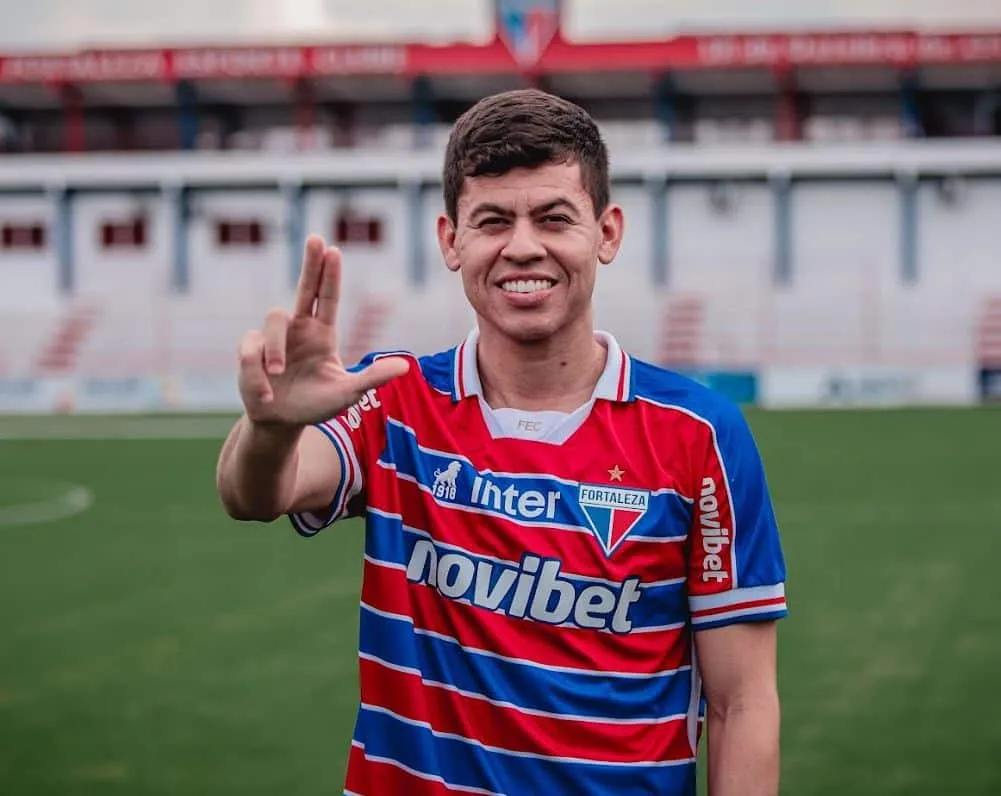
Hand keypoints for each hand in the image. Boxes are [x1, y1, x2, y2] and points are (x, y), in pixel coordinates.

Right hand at [237, 235, 408, 427]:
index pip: (328, 298)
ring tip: (279, 374)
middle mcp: (299, 328)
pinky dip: (257, 373)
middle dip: (310, 262)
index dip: (330, 275)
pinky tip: (266, 392)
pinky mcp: (251, 350)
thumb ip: (372, 378)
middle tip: (316, 238)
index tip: (333, 250)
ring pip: (272, 319)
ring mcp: (273, 337)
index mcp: (322, 334)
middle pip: (305, 287)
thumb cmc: (315, 405)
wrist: (280, 421)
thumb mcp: (347, 394)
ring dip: (275, 348)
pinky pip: (250, 350)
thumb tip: (405, 366)